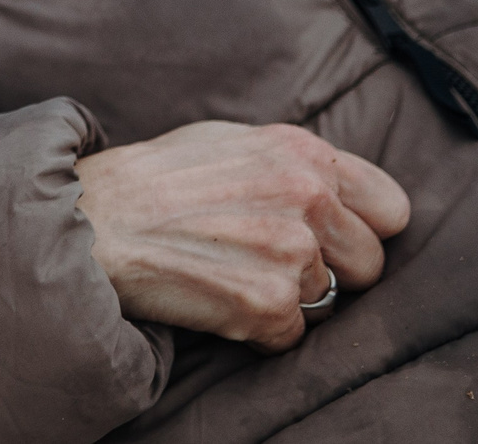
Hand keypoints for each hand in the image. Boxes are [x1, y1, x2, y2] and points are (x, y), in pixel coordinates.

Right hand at [75, 120, 409, 352]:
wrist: (86, 221)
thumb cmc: (149, 180)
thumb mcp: (224, 141)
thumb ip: (290, 159)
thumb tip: (341, 186)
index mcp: (302, 151)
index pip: (390, 209)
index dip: (361, 229)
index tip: (331, 238)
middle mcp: (306, 195)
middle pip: (369, 265)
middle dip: (327, 270)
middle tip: (263, 259)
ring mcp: (290, 252)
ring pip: (326, 302)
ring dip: (284, 297)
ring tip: (225, 270)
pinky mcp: (267, 303)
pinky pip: (290, 337)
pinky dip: (255, 329)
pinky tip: (213, 296)